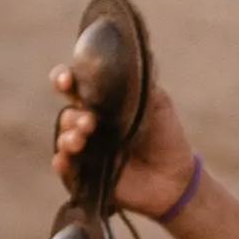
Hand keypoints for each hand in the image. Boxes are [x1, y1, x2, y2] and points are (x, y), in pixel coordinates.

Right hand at [48, 54, 199, 222]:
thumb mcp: (158, 103)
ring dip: (67, 138)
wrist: (176, 176)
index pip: (74, 87)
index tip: (66, 80)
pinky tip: (64, 159)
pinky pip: (65, 170)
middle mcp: (89, 126)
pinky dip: (62, 163)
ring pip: (64, 140)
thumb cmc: (166, 136)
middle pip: (67, 115)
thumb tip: (125, 61)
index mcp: (102, 105)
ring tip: (80, 141)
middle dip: (73, 117)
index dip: (63, 79)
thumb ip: (140, 83)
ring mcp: (86, 152)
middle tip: (90, 122)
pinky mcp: (85, 177)